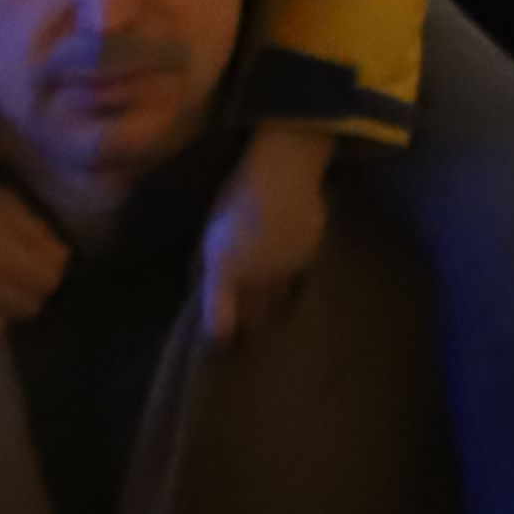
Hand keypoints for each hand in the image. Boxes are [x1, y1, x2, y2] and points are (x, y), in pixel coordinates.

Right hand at [0, 155, 72, 347]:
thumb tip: (63, 259)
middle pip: (28, 309)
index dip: (52, 270)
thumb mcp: (4, 202)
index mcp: (1, 257)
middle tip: (20, 272)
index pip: (47, 283)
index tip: (44, 258)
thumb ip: (36, 232)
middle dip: (32, 291)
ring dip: (4, 312)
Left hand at [196, 119, 337, 343]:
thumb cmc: (235, 195)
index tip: (219, 340)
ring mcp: (285, 271)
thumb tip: (205, 285)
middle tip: (243, 320)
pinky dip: (287, 274)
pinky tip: (283, 255)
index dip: (218, 337)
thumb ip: (208, 265)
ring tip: (264, 293)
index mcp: (226, 274)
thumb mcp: (210, 231)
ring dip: (268, 302)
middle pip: (253, 320)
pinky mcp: (308, 257)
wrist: (284, 173)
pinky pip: (295, 276)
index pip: (220, 325)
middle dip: (247, 324)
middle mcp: (256, 281)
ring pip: (276, 302)